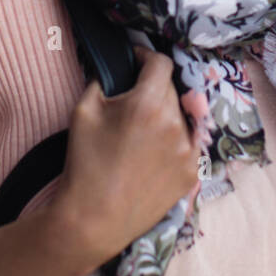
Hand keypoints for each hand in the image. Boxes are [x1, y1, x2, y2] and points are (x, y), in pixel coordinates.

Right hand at [50, 44, 200, 266]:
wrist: (94, 219)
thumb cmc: (85, 164)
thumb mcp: (83, 111)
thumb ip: (102, 81)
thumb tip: (115, 71)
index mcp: (148, 103)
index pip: (160, 63)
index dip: (145, 57)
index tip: (136, 61)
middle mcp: (175, 123)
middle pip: (171, 89)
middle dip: (152, 90)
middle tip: (131, 104)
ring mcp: (188, 150)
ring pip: (181, 117)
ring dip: (164, 116)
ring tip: (141, 135)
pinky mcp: (192, 172)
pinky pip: (188, 144)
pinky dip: (174, 142)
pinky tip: (152, 154)